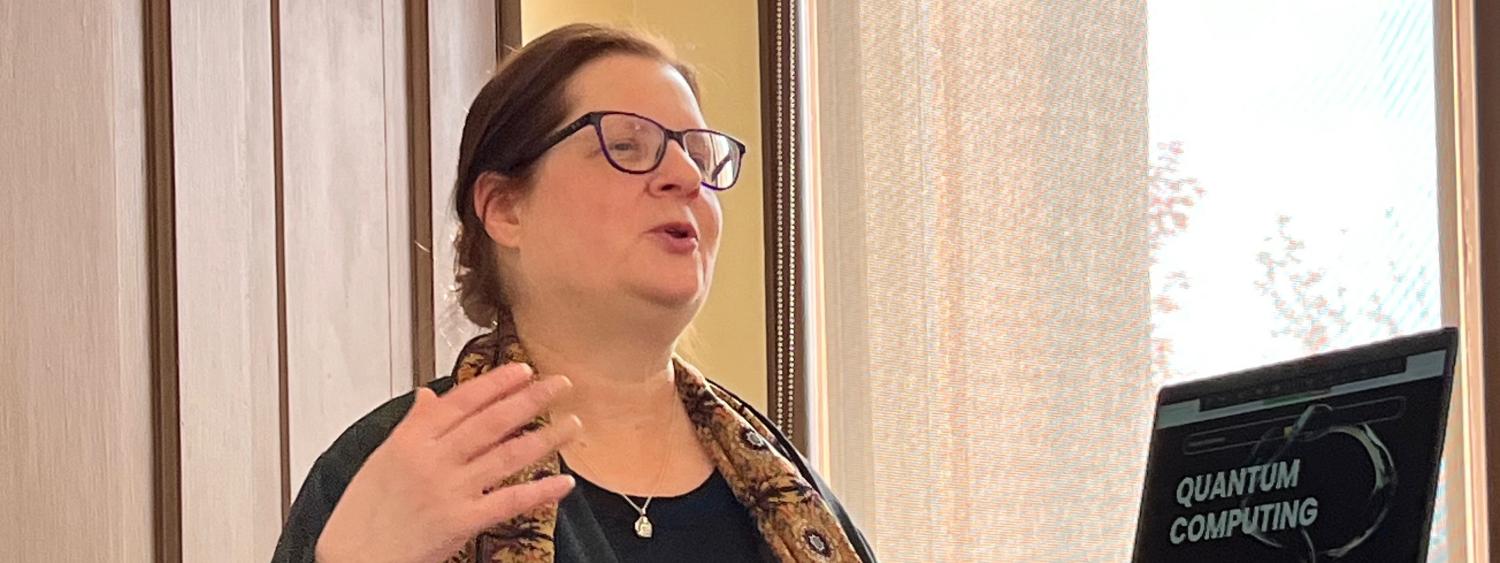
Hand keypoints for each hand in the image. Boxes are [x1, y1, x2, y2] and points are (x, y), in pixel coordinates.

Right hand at [315, 364, 580, 562]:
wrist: (353, 558)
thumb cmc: (363, 514)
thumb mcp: (381, 459)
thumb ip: (412, 425)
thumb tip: (429, 396)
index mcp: (411, 440)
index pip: (463, 402)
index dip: (497, 384)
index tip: (523, 371)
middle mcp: (433, 460)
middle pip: (492, 422)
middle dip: (531, 399)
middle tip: (560, 384)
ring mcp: (450, 490)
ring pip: (507, 456)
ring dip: (546, 438)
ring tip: (572, 424)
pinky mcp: (461, 522)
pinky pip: (508, 501)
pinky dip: (539, 491)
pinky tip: (563, 482)